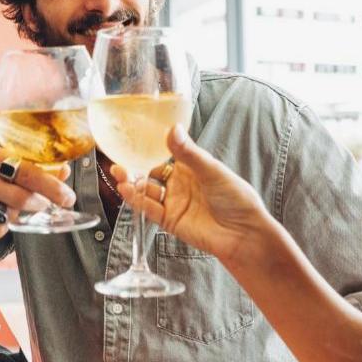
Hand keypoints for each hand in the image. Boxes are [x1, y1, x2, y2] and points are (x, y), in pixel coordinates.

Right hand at [0, 145, 74, 241]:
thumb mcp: (4, 170)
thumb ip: (35, 170)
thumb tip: (64, 171)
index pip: (26, 170)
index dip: (51, 185)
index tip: (68, 197)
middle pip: (20, 196)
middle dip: (40, 203)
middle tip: (46, 206)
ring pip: (8, 215)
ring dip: (16, 215)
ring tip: (5, 207)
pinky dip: (0, 228)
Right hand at [113, 124, 270, 263]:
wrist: (243, 233)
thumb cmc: (236, 198)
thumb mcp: (211, 170)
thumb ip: (188, 153)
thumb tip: (172, 128)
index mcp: (190, 168)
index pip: (162, 156)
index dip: (145, 151)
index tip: (129, 142)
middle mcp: (179, 184)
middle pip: (149, 174)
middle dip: (133, 169)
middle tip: (117, 163)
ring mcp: (173, 203)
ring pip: (146, 191)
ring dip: (132, 184)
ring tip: (119, 175)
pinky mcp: (169, 221)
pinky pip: (149, 209)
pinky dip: (137, 200)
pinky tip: (127, 190)